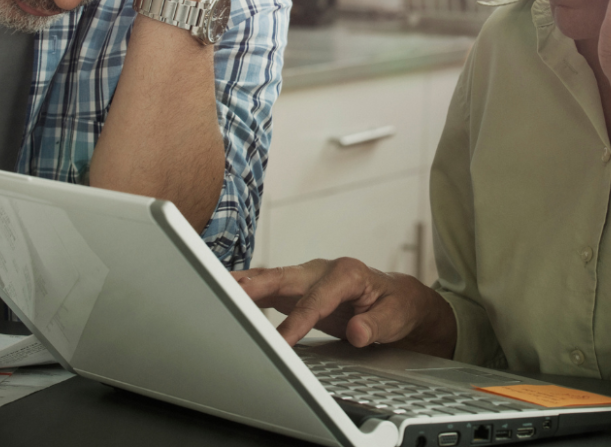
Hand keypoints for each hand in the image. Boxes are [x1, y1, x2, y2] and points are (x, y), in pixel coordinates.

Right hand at [233, 258, 456, 357]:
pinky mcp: (297, 287)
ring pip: (271, 278)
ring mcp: (307, 276)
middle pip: (284, 277)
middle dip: (256, 285)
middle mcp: (323, 269)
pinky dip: (246, 289)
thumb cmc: (396, 306)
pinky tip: (225, 292)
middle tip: (230, 293)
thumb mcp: (395, 318)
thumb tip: (359, 331)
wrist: (397, 300)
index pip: (316, 299)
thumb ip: (377, 325)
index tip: (282, 341)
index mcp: (348, 273)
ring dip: (243, 284)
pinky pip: (268, 287)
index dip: (298, 320)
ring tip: (213, 287)